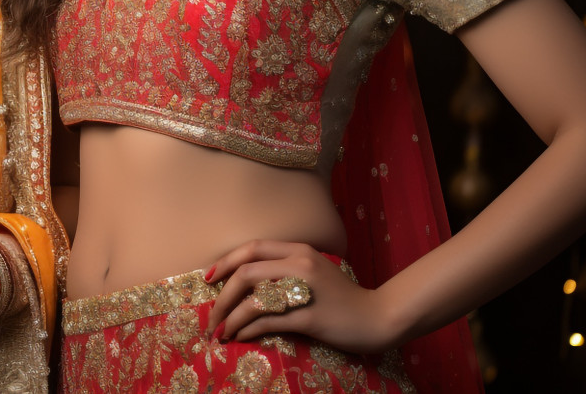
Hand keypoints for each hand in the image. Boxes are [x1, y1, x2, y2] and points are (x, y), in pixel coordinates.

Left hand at [205, 240, 402, 353]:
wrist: (377, 316)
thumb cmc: (341, 297)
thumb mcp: (313, 272)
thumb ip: (284, 270)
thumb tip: (244, 284)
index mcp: (298, 250)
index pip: (252, 248)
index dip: (225, 261)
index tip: (208, 278)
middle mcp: (300, 264)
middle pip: (246, 273)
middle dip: (221, 295)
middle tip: (211, 315)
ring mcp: (305, 291)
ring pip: (253, 300)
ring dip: (230, 318)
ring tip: (221, 332)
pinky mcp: (309, 317)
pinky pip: (268, 322)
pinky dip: (247, 329)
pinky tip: (240, 337)